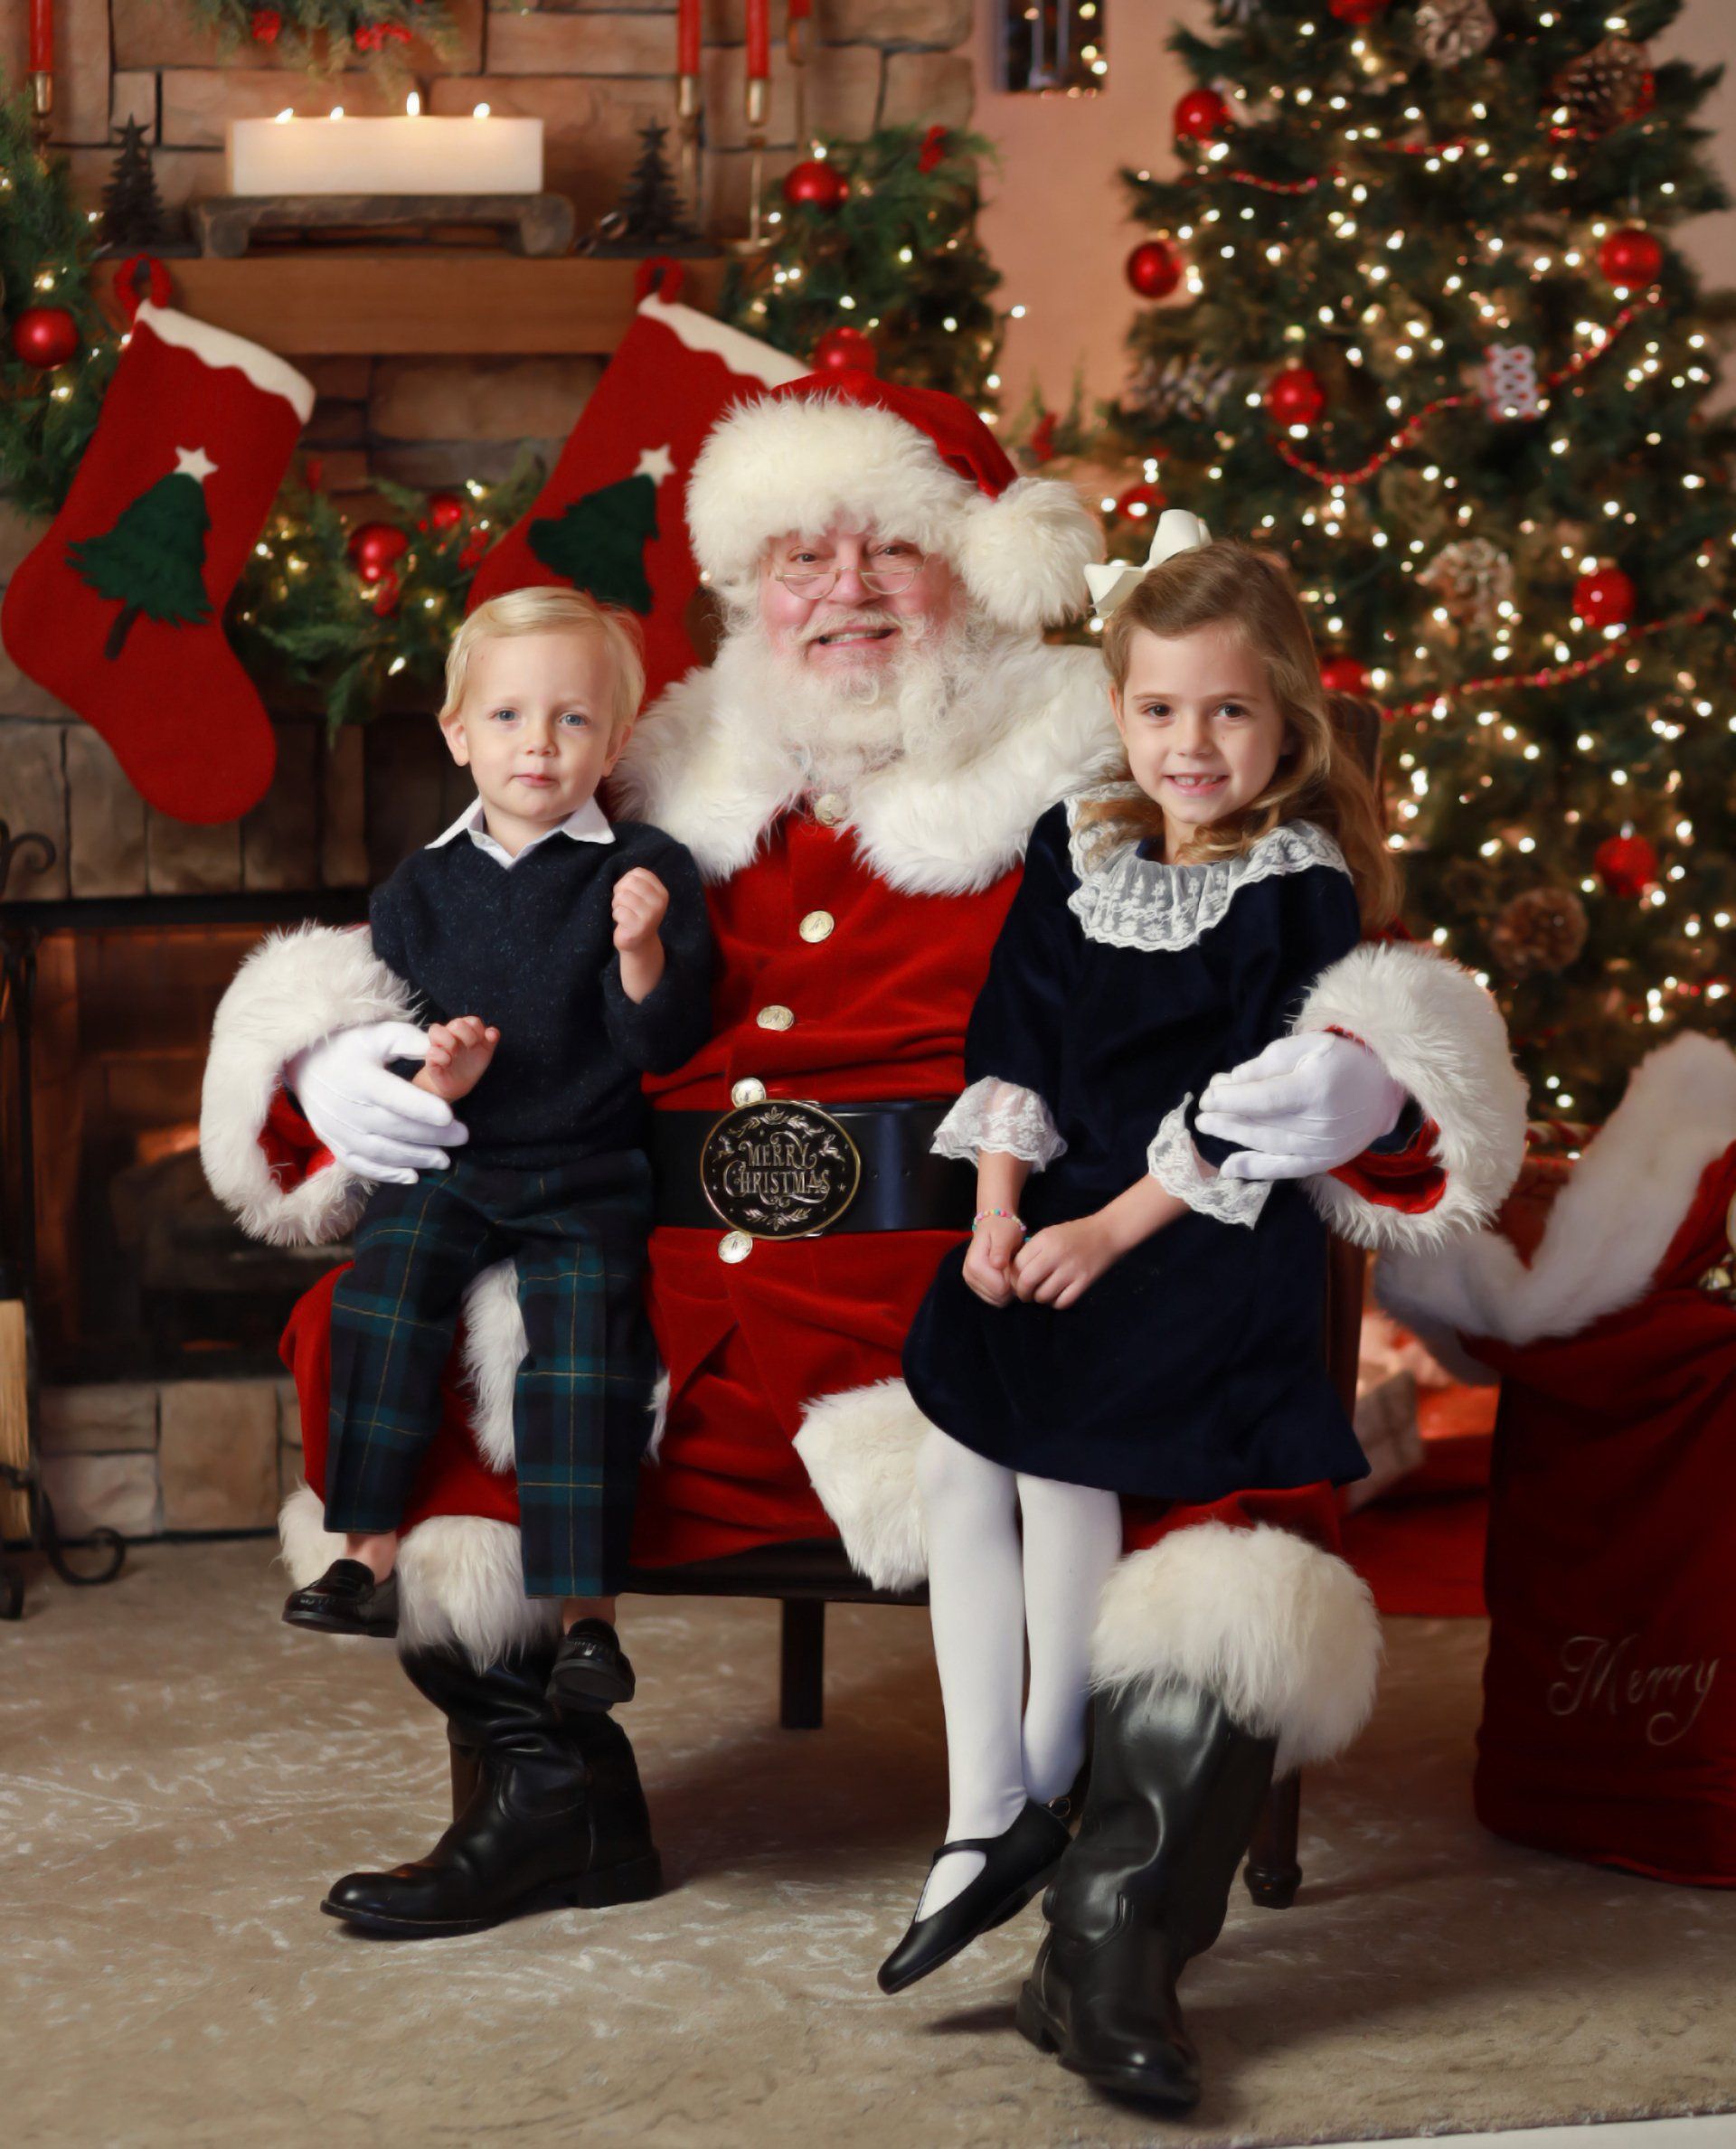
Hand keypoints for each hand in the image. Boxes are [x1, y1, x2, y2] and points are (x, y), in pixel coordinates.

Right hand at [286, 1021, 469, 1187]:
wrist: (304, 1063)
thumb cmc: (350, 1045)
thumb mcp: (378, 1033)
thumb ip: (409, 1040)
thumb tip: (441, 1050)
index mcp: (358, 1076)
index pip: (392, 1096)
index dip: (421, 1107)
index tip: (449, 1115)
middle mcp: (345, 1106)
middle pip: (393, 1127)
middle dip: (430, 1135)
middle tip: (462, 1137)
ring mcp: (336, 1128)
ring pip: (380, 1151)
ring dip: (415, 1158)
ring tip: (444, 1160)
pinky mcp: (332, 1142)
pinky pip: (360, 1164)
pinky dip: (387, 1174)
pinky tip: (413, 1176)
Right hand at [416, 1016, 498, 1103]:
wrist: (458, 1084)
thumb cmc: (470, 1064)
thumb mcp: (485, 1052)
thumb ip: (491, 1039)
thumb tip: (492, 1033)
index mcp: (464, 1030)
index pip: (472, 1021)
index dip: (479, 1032)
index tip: (480, 1044)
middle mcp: (449, 1033)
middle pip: (457, 1023)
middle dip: (467, 1036)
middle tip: (470, 1048)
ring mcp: (438, 1045)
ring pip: (436, 1030)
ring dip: (450, 1042)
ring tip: (455, 1054)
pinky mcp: (431, 1059)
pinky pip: (432, 1052)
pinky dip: (443, 1058)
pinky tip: (448, 1064)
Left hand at [612, 868, 669, 954]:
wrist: (639, 942)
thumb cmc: (636, 913)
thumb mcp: (641, 895)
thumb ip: (635, 882)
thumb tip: (627, 880)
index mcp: (662, 893)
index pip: (638, 873)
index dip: (626, 880)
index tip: (629, 893)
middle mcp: (659, 903)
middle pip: (631, 882)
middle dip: (621, 891)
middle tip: (624, 904)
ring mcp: (650, 916)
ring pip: (623, 896)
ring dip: (617, 904)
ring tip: (624, 913)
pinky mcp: (638, 928)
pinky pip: (619, 912)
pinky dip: (616, 916)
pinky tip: (623, 923)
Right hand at [962, 1215, 1025, 1305]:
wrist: (993, 1225)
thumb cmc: (1002, 1228)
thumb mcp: (1005, 1234)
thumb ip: (1001, 1249)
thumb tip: (997, 1264)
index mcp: (974, 1264)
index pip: (1000, 1289)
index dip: (1013, 1280)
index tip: (1014, 1264)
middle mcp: (968, 1275)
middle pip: (998, 1297)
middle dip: (1011, 1286)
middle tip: (1013, 1266)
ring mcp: (970, 1282)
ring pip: (997, 1300)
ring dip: (1007, 1288)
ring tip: (1009, 1269)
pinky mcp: (975, 1285)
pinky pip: (994, 1299)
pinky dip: (1002, 1290)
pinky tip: (1004, 1275)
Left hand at [1011, 1212, 1121, 1308]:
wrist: (1107, 1232)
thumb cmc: (1075, 1234)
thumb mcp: (1049, 1234)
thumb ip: (1032, 1251)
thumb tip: (1014, 1274)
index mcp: (1044, 1240)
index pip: (1017, 1265)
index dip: (1013, 1277)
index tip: (1016, 1282)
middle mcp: (1055, 1254)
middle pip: (1026, 1282)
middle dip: (1022, 1293)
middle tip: (1025, 1295)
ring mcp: (1071, 1269)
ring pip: (1043, 1295)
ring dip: (1040, 1299)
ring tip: (1043, 1293)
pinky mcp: (1084, 1281)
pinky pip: (1062, 1302)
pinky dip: (1056, 1303)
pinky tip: (1058, 1296)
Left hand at [1195, 1032, 1408, 1182]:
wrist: (1387, 1089)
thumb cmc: (1344, 1060)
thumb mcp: (1310, 1045)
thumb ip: (1271, 1060)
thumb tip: (1234, 1080)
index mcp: (1315, 1089)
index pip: (1263, 1099)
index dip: (1230, 1100)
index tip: (1207, 1096)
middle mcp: (1319, 1122)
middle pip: (1261, 1123)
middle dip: (1226, 1118)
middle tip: (1201, 1112)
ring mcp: (1323, 1146)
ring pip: (1267, 1144)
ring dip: (1234, 1137)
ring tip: (1209, 1126)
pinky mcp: (1324, 1161)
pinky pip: (1283, 1169)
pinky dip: (1254, 1170)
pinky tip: (1228, 1168)